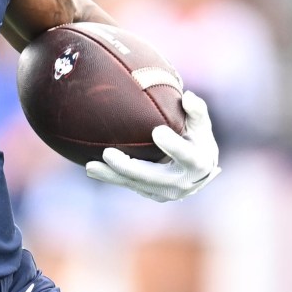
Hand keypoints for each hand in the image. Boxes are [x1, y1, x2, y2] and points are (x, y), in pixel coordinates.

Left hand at [85, 91, 220, 202]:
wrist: (199, 171)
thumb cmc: (198, 139)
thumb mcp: (201, 125)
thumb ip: (196, 111)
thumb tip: (187, 96)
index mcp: (198, 163)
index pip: (186, 155)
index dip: (173, 146)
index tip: (157, 131)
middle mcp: (182, 183)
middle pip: (152, 176)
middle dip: (128, 166)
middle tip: (107, 153)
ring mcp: (166, 193)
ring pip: (136, 184)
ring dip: (112, 176)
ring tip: (90, 167)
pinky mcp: (152, 195)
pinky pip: (130, 185)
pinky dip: (112, 178)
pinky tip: (93, 170)